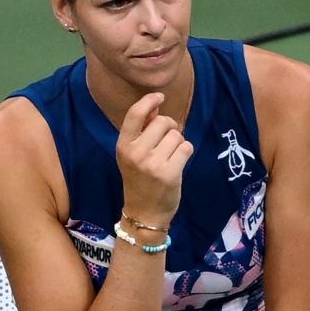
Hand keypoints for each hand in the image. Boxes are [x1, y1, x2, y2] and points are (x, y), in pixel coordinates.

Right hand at [115, 92, 193, 227]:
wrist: (144, 213)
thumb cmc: (140, 180)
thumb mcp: (132, 155)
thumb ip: (141, 131)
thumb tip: (155, 107)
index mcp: (123, 145)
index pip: (135, 114)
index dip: (149, 101)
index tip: (160, 97)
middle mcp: (135, 152)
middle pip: (163, 121)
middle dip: (169, 128)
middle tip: (166, 142)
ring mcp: (152, 163)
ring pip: (177, 135)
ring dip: (178, 142)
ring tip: (170, 156)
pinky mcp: (169, 173)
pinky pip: (186, 147)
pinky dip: (186, 152)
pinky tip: (178, 163)